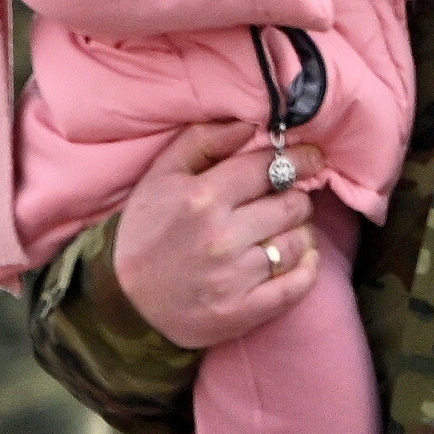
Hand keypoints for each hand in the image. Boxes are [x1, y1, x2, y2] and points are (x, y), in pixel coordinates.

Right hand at [108, 120, 328, 355]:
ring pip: (299, 243)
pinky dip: (306, 269)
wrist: (122, 301)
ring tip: (282, 232)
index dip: (299, 158)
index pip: (269, 168)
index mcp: (201, 198)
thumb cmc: (145, 231)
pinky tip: (297, 260)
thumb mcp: (159, 177)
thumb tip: (249, 123)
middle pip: (292, 205)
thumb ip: (202, 141)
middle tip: (287, 199)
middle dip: (296, 197)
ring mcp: (234, 278)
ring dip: (300, 233)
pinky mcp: (244, 311)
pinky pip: (299, 284)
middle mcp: (220, 238)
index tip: (311, 157)